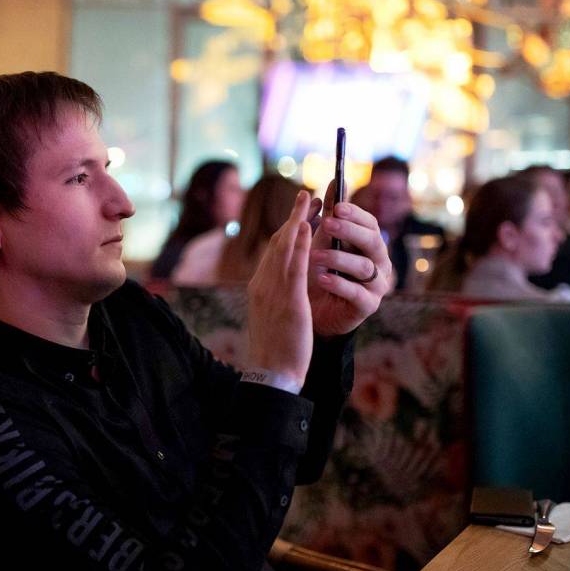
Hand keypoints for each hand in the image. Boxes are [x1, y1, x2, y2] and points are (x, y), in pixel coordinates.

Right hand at [246, 188, 313, 382]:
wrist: (270, 374)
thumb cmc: (274, 350)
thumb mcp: (272, 317)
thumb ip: (275, 297)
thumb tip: (280, 287)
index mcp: (260, 289)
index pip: (273, 253)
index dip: (287, 230)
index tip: (299, 215)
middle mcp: (263, 285)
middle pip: (278, 243)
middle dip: (293, 218)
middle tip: (305, 195)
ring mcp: (273, 292)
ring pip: (284, 248)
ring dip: (297, 221)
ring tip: (309, 200)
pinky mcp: (288, 301)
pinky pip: (294, 266)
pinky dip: (299, 243)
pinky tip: (308, 226)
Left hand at [308, 181, 391, 336]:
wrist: (315, 313)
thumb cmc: (321, 272)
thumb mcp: (323, 242)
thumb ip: (331, 215)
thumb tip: (334, 181)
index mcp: (371, 244)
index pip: (370, 224)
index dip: (355, 214)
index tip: (335, 207)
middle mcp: (379, 263)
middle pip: (371, 241)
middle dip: (349, 231)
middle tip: (327, 223)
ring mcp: (377, 286)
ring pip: (363, 267)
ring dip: (338, 258)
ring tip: (313, 255)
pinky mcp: (367, 306)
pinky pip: (356, 293)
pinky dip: (338, 284)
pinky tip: (321, 278)